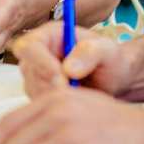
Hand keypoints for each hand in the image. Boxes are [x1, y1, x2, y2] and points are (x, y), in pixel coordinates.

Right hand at [11, 20, 132, 97]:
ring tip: (81, 95)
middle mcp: (39, 54)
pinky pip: (41, 105)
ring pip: (33, 90)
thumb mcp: (107, 50)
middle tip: (74, 92)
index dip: (39, 61)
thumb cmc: (111, 59)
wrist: (115, 79)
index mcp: (50, 35)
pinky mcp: (41, 94)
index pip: (29, 45)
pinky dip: (57, 107)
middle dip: (49, 84)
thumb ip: (90, 52)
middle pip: (28, 71)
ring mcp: (37, 76)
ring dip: (55, 97)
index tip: (59, 77)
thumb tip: (68, 68)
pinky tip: (77, 102)